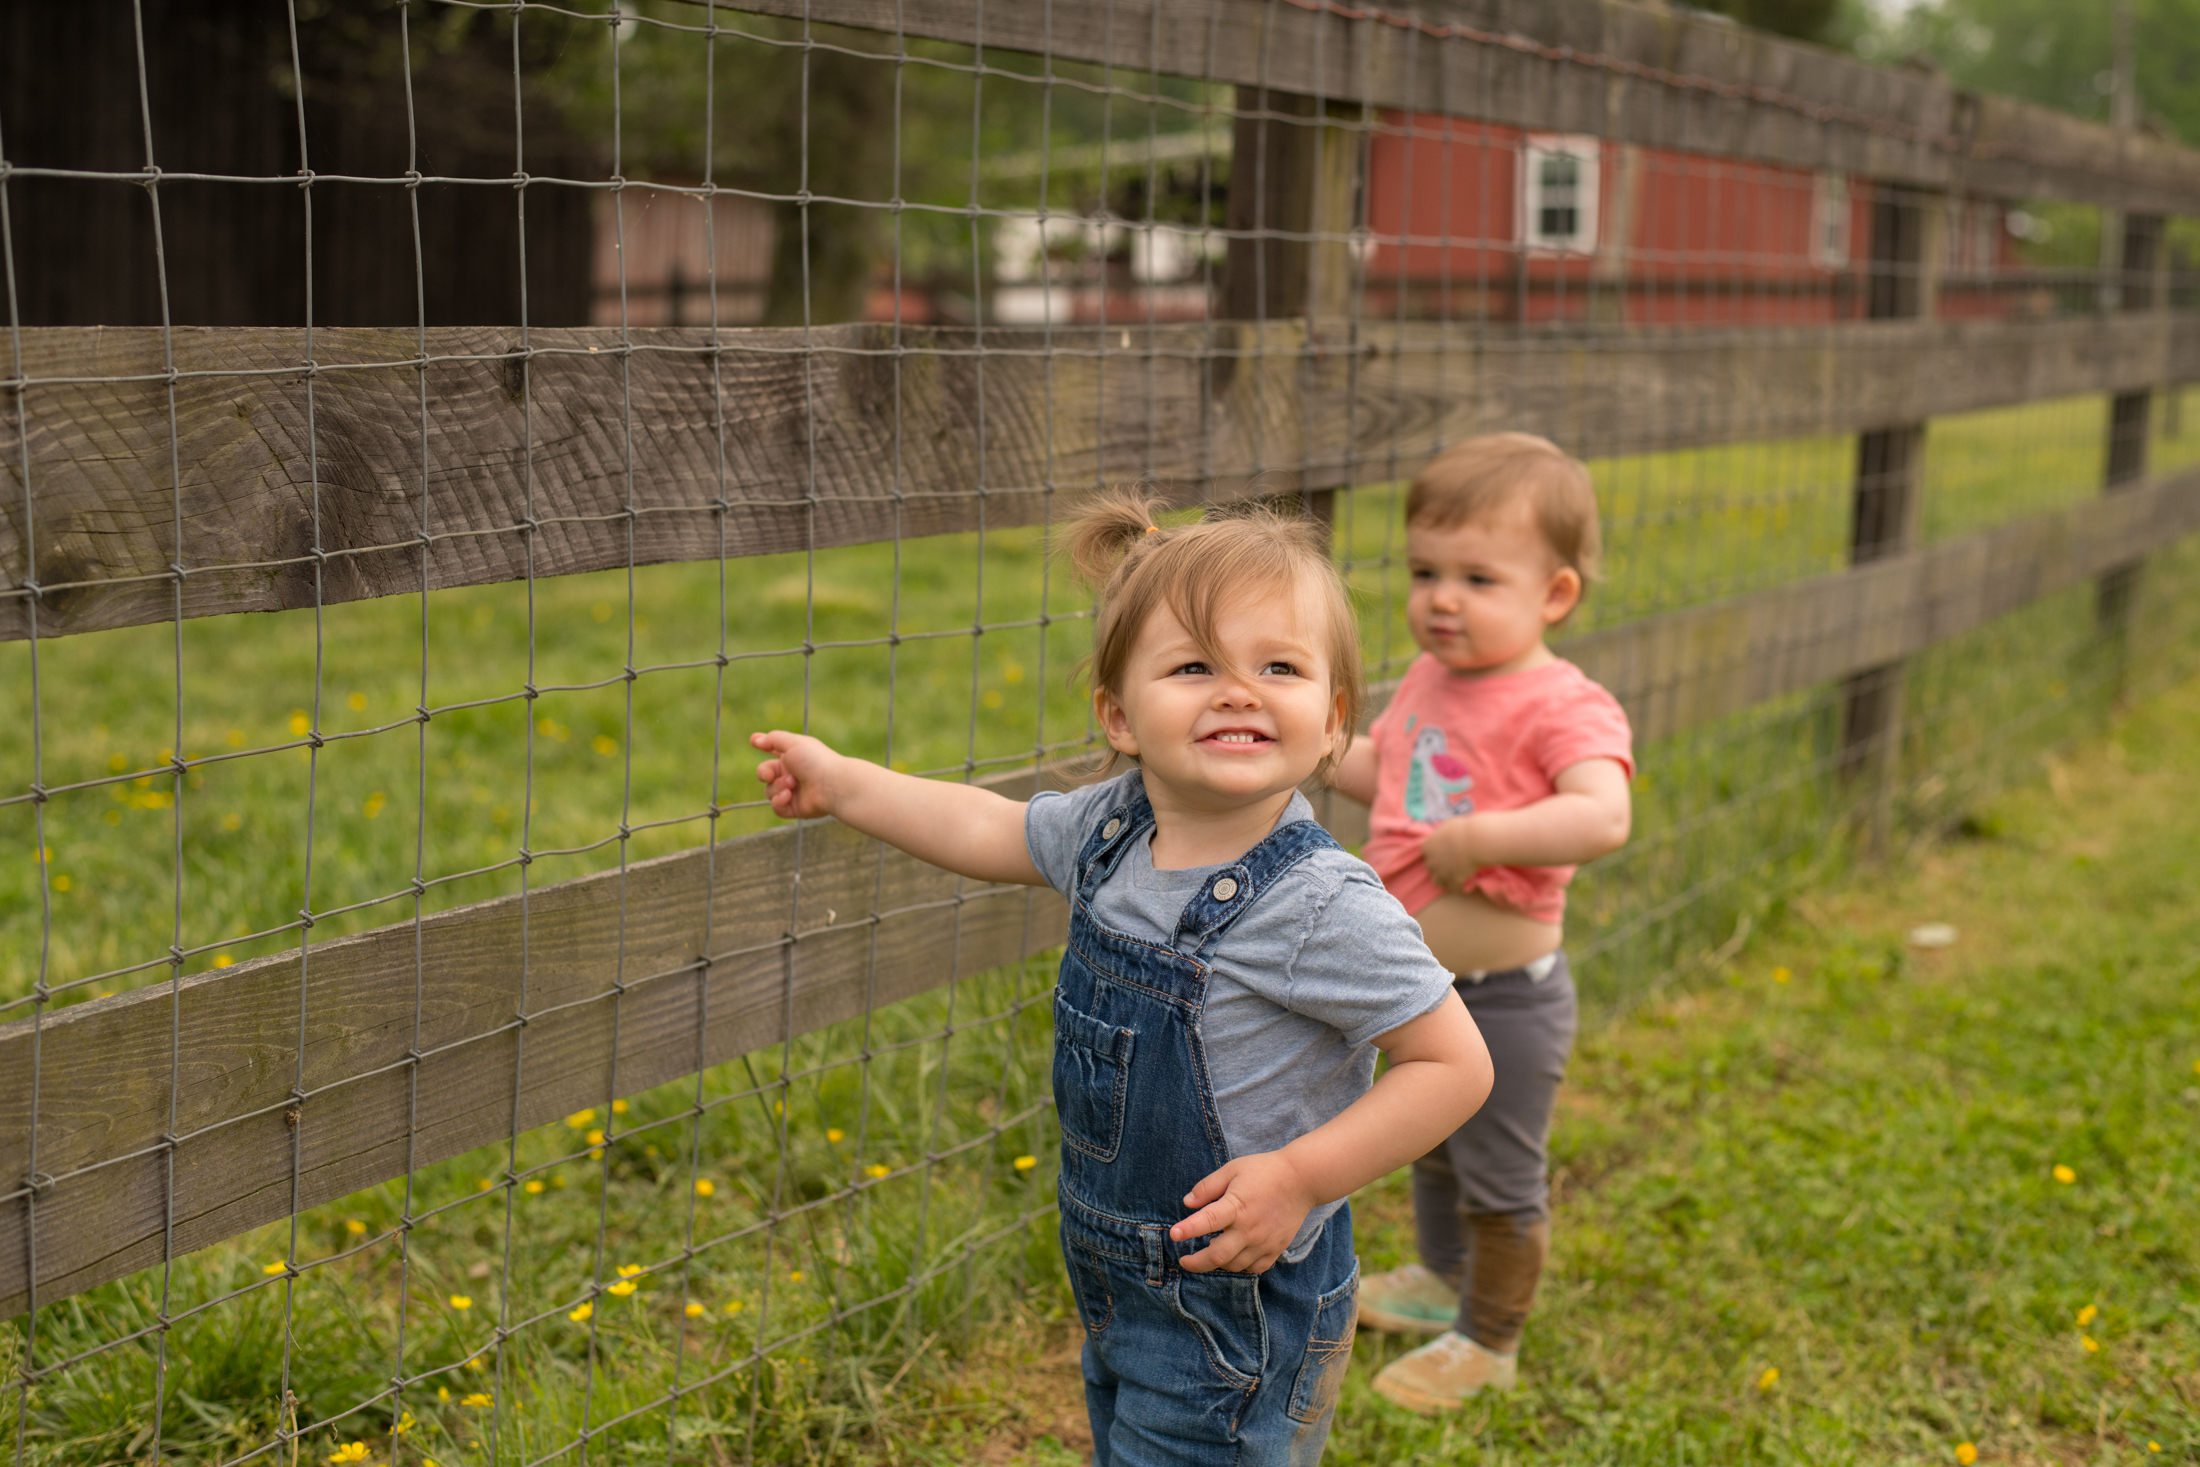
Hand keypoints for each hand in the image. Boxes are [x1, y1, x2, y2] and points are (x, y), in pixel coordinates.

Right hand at [750, 730, 845, 819]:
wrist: (832, 784)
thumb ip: (773, 739)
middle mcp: (792, 773)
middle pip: (765, 773)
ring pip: (769, 790)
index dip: (764, 745)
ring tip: (793, 783)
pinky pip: (777, 807)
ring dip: (777, 786)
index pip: (774, 750)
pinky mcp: (795, 808)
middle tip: (770, 775)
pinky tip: (788, 795)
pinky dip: (779, 801)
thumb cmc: (815, 760)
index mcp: (793, 756)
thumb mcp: (793, 743)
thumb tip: (756, 738)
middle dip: (764, 773)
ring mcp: (793, 791)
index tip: (754, 741)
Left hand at [1170, 1150, 1320, 1274]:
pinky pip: (1254, 1268)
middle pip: (1217, 1256)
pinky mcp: (1275, 1249)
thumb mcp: (1232, 1170)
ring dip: (1218, 1263)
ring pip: (1234, 1265)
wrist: (1302, 1180)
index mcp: (1236, 1207)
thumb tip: (1187, 1203)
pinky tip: (1234, 1257)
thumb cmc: (1264, 1171)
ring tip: (1210, 1253)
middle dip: (1196, 1263)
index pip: (1206, 1222)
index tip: (1173, 1234)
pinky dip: (1240, 1266)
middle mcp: (1249, 1229)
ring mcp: (1263, 1242)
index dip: (1187, 1230)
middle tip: (1185, 1261)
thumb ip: (1208, 1187)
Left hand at [1419, 814, 1486, 890]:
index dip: (1436, 851)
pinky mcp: (1454, 882)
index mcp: (1427, 846)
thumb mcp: (1448, 825)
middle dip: (1439, 865)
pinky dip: (1459, 886)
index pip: (1426, 852)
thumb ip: (1442, 833)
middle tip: (1452, 861)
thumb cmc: (1462, 829)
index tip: (1445, 850)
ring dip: (1445, 878)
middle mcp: (1431, 861)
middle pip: (1431, 866)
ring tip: (1455, 875)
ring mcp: (1441, 873)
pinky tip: (1466, 884)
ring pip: (1437, 881)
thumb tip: (1444, 835)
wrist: (1475, 841)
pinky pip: (1453, 888)